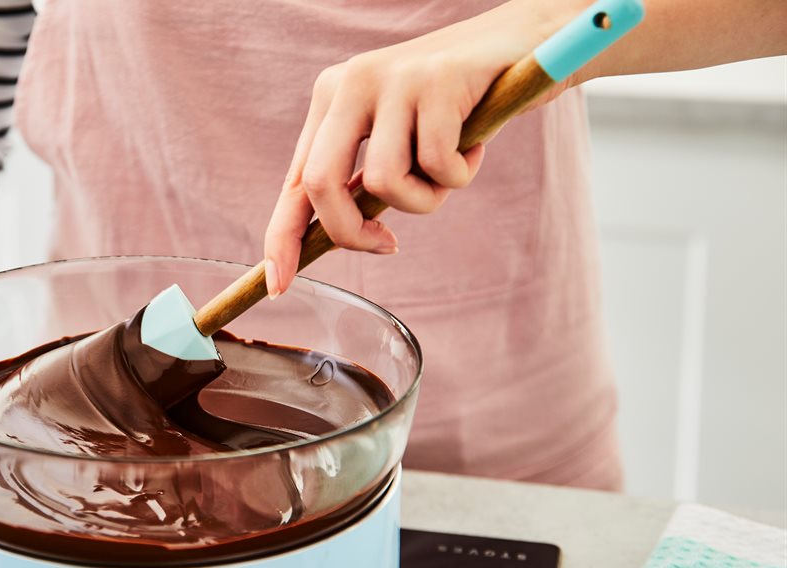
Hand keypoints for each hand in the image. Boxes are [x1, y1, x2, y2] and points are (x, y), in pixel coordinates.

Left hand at [263, 0, 578, 295]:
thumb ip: (359, 181)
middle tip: (388, 246)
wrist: (524, 44)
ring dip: (425, 199)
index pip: (295, 181)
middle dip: (351, 233)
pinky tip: (474, 145)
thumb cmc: (457, 106)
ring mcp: (393, 78)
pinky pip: (437, 167)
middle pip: (321, 184)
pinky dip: (460, 173)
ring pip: (385, 183)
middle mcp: (352, 83)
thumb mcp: (395, 138)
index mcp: (331, 98)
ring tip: (449, 172)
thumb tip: (329, 240)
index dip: (282, 238)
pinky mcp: (437, 81)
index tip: (280, 286)